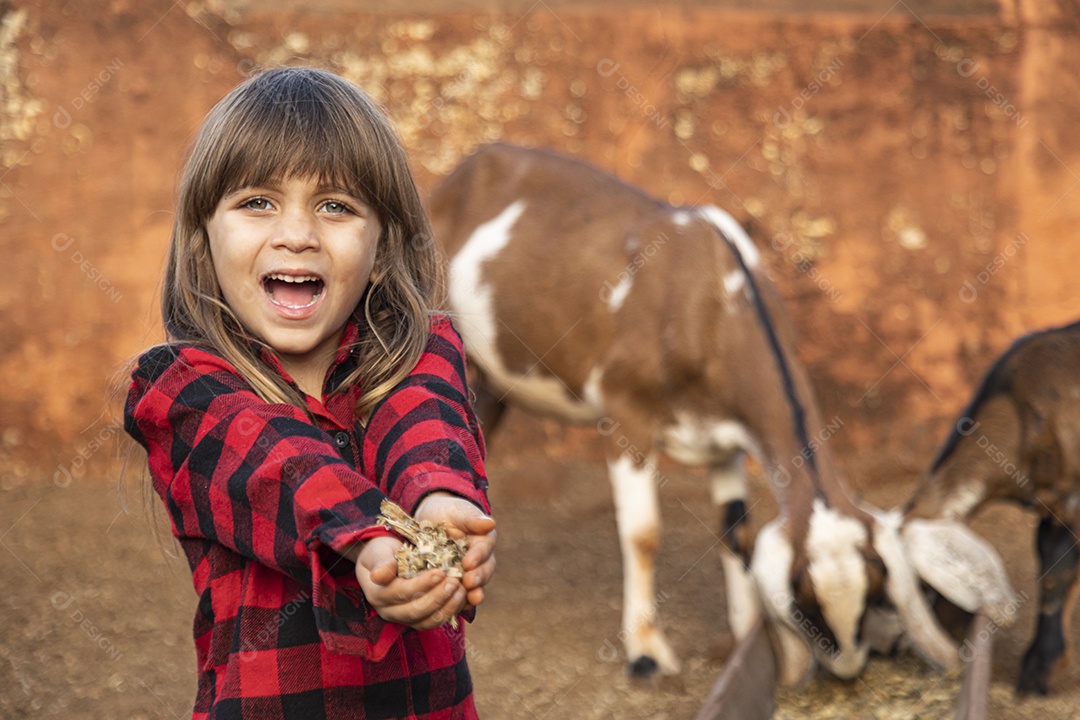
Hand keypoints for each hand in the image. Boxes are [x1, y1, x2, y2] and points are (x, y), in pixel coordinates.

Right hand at [353, 535, 466, 629]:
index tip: (440, 572)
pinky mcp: (417, 621)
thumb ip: (381, 563)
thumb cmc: (383, 554)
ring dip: (447, 607)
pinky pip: (435, 622)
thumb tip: (378, 575)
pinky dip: (450, 612)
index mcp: (379, 594)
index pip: (402, 593)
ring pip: (427, 621)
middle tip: (455, 581)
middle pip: (415, 611)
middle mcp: (390, 611)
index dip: (422, 584)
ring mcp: (404, 618)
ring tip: (461, 590)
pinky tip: (462, 598)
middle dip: (438, 597)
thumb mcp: (380, 552)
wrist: (382, 562)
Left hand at [415, 492, 496, 607]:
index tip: (468, 563)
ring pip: (477, 585)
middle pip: (485, 570)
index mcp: (483, 540)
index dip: (477, 557)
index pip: (484, 549)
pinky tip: (456, 608)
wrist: (432, 521)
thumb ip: (471, 519)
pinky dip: (462, 602)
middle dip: (478, 577)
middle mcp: (480, 559)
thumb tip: (490, 523)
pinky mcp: (457, 583)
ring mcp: (469, 573)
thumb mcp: (457, 512)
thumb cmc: (447, 513)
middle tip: (469, 582)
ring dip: (474, 592)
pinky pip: (463, 595)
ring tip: (470, 598)